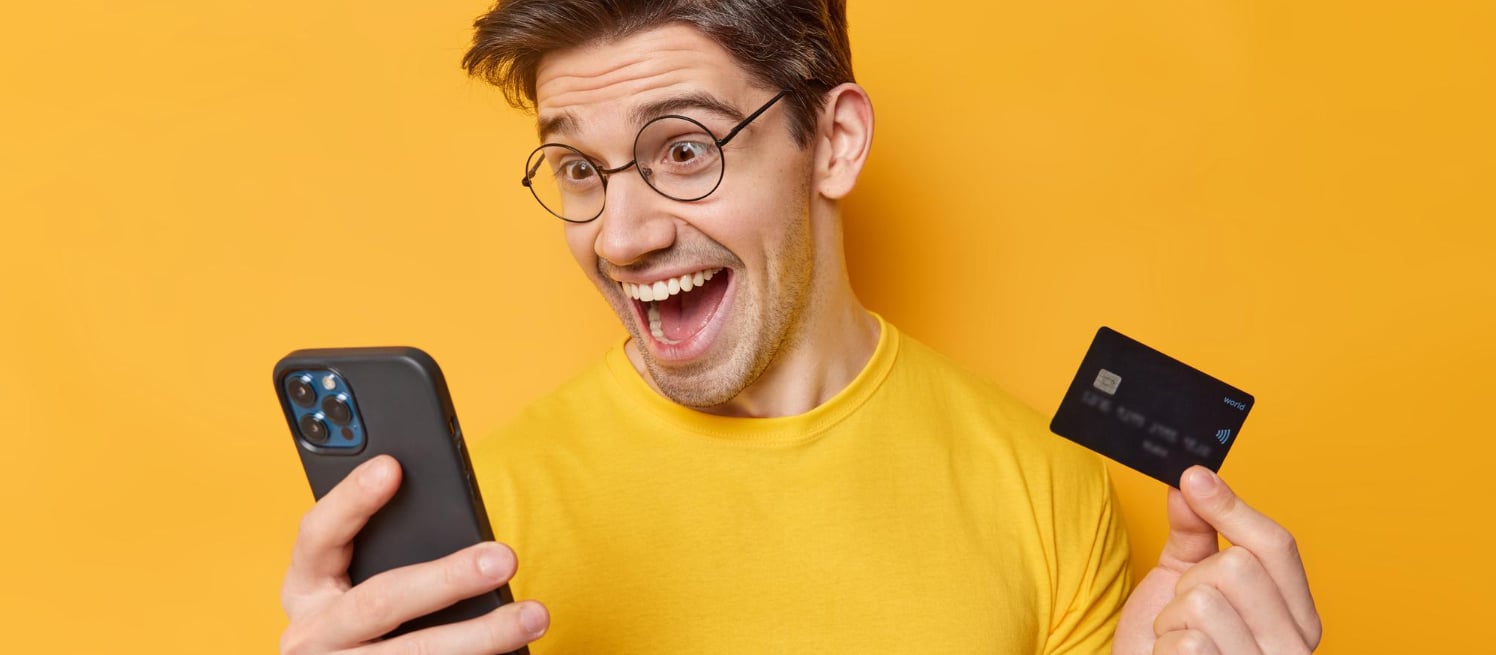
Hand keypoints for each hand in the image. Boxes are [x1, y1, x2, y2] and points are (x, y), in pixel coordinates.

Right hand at [280, 455, 548, 653]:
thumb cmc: (364, 614)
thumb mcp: (357, 578)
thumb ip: (387, 547)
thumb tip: (457, 521)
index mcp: (304, 587)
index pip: (317, 535)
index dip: (350, 500)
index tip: (392, 466)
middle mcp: (312, 633)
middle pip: (380, 602)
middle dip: (447, 580)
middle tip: (505, 558)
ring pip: (415, 654)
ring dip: (482, 636)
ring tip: (534, 616)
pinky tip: (515, 650)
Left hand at [1113, 466, 1320, 653]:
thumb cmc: (1172, 647)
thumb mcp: (1184, 583)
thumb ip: (1194, 535)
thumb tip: (1191, 484)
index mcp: (1296, 617)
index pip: (1277, 546)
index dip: (1232, 507)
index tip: (1193, 479)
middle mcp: (1292, 648)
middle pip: (1238, 566)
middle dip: (1192, 580)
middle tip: (1184, 610)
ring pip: (1204, 603)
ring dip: (1171, 619)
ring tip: (1177, 641)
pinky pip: (1186, 644)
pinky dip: (1164, 648)